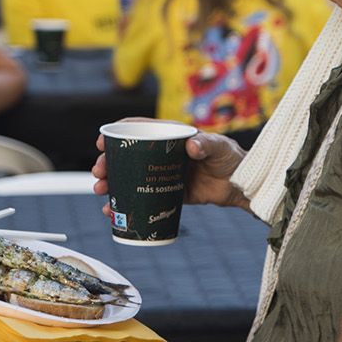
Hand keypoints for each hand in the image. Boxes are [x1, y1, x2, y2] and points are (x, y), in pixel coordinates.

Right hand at [92, 123, 247, 214]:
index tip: (102, 142)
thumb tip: (191, 145)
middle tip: (99, 173)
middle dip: (108, 163)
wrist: (242, 185)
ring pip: (130, 177)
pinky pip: (141, 197)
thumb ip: (206, 144)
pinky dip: (126, 204)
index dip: (117, 133)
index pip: (138, 129)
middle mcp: (162, 153)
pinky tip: (113, 212)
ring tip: (101, 192)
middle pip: (127, 155)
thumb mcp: (219, 147)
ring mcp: (163, 173)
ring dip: (112, 184)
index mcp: (170, 136)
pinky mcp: (167, 192)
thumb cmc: (231, 158)